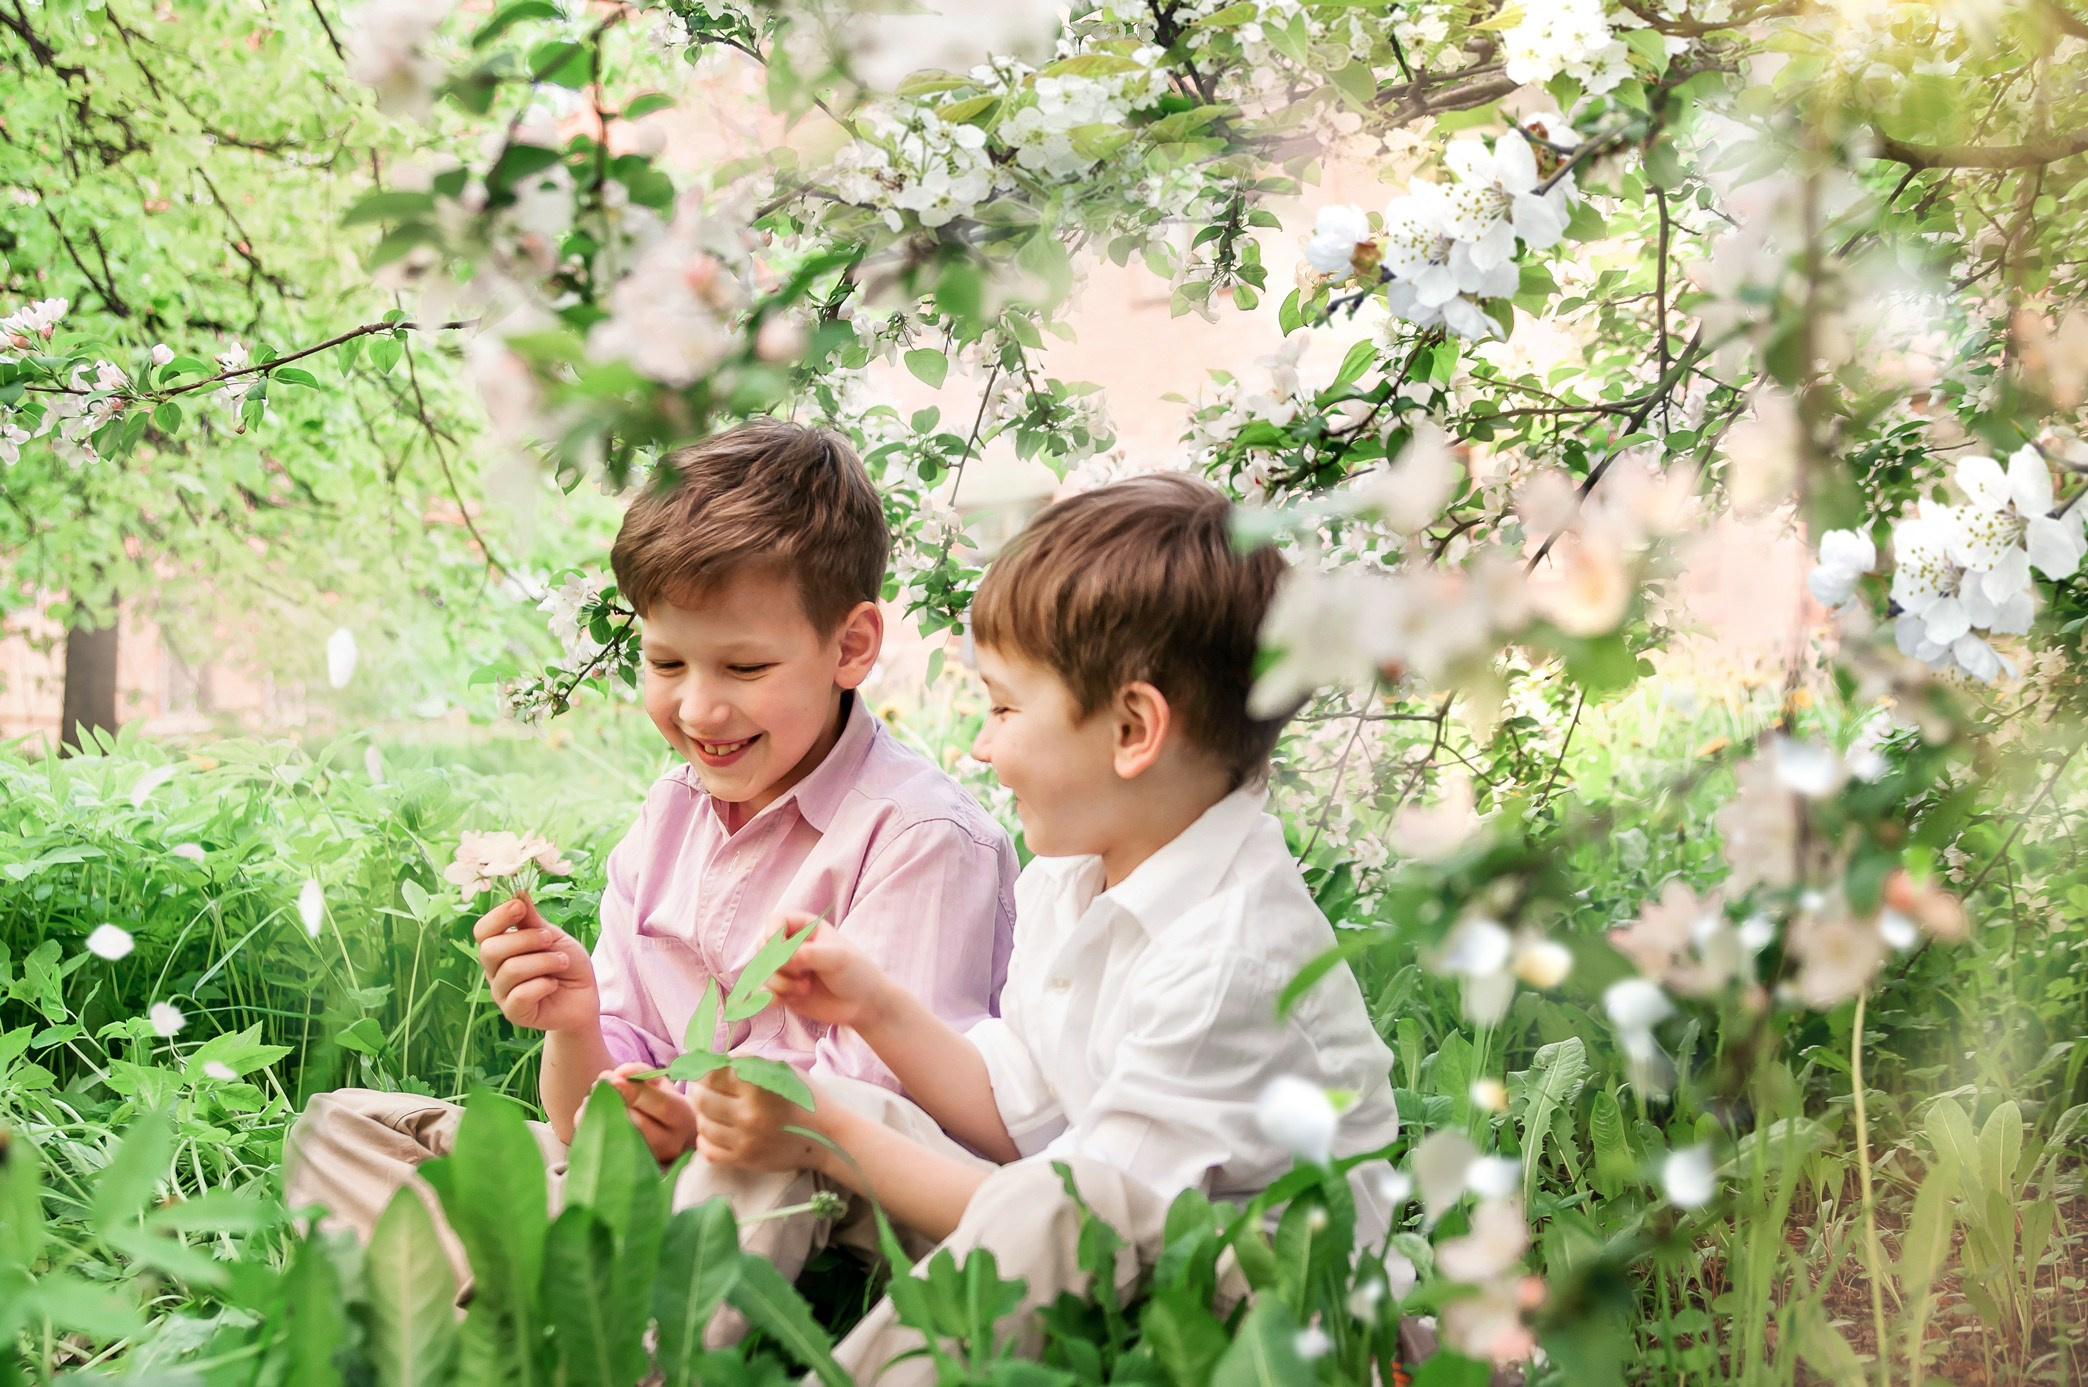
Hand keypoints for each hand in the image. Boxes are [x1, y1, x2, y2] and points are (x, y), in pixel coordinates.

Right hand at [474, 894, 599, 1032]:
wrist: (585, 997)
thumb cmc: (567, 964)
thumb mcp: (553, 936)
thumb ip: (533, 920)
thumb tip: (518, 892)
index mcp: (500, 948)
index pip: (482, 931)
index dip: (498, 916)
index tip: (520, 907)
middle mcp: (494, 970)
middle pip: (490, 949)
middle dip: (526, 939)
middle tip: (551, 940)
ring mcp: (501, 993)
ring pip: (510, 970)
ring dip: (544, 962)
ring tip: (562, 962)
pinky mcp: (514, 1013)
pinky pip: (521, 995)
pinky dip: (544, 985)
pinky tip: (553, 985)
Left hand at [600, 1062, 699, 1163]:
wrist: (677, 1139)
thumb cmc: (666, 1105)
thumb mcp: (661, 1085)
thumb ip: (641, 1073)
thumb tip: (620, 1073)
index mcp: (682, 1117)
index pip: (661, 1106)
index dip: (636, 1092)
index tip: (613, 1079)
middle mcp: (670, 1142)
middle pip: (639, 1125)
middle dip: (614, 1103)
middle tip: (598, 1086)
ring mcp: (652, 1159)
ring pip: (622, 1139)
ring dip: (600, 1116)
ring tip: (592, 1097)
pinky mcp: (634, 1168)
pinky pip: (608, 1149)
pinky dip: (593, 1129)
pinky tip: (589, 1113)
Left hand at [692, 1067, 822, 1173]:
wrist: (827, 1136)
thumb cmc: (805, 1098)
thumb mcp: (783, 1070)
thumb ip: (750, 1061)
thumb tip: (719, 1059)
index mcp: (758, 1086)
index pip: (712, 1074)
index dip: (705, 1070)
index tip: (707, 1071)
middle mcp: (748, 1114)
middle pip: (701, 1099)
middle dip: (698, 1090)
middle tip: (704, 1089)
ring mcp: (745, 1140)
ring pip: (703, 1125)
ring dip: (702, 1115)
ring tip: (711, 1110)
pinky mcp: (744, 1161)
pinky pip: (709, 1152)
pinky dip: (705, 1140)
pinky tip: (713, 1132)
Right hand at [764, 914, 894, 1031]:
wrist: (864, 1005)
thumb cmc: (856, 973)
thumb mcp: (837, 958)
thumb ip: (808, 954)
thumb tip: (781, 957)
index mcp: (806, 928)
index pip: (776, 921)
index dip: (772, 934)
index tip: (778, 946)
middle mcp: (792, 946)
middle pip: (763, 948)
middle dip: (777, 963)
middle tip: (801, 973)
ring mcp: (787, 969)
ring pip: (762, 972)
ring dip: (780, 983)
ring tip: (804, 988)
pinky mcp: (784, 990)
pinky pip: (763, 991)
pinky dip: (770, 997)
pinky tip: (783, 1002)